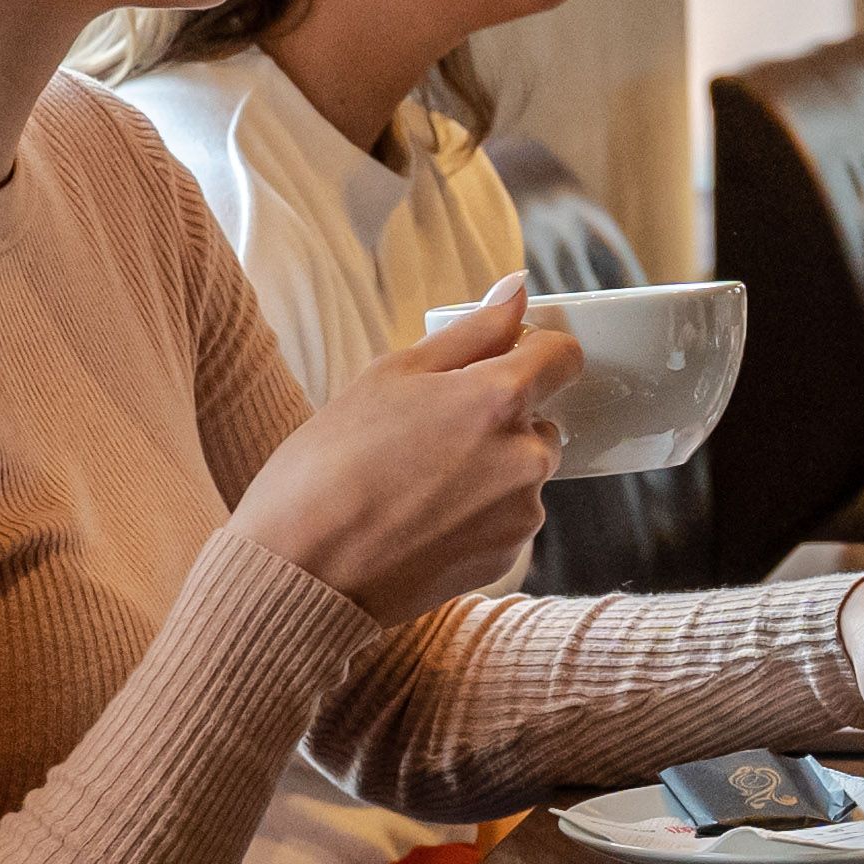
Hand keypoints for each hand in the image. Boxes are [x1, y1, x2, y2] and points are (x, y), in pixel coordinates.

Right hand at [227, 275, 575, 623]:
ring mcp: (521, 514)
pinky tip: (419, 521)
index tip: (499, 361)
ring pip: (521, 472)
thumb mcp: (388, 376)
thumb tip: (517, 290)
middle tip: (424, 435)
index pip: (563, 356)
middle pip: (539, 419)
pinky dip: (475, 515)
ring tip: (413, 483)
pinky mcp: (507, 558)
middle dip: (497, 420)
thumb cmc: (328, 465)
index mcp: (499, 399)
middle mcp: (526, 457)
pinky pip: (506, 518)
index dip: (533, 352)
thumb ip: (469, 332)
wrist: (300, 572)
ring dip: (487, 469)